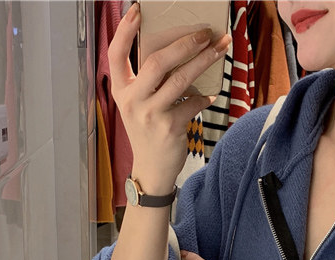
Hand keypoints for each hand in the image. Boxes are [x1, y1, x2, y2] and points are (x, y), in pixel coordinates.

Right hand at [108, 3, 231, 188]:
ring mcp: (150, 115)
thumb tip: (177, 51)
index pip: (115, 54)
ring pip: (180, 80)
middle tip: (205, 32)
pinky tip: (210, 94)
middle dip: (185, 43)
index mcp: (122, 90)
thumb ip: (147, 81)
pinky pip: (192, 104)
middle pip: (157, 62)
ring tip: (219, 49)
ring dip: (203, 62)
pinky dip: (204, 97)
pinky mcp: (169, 128)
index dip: (124, 30)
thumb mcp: (138, 105)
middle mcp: (132, 101)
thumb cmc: (148, 131)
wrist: (152, 169)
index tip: (137, 9)